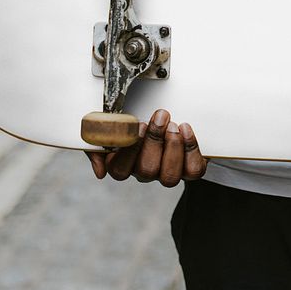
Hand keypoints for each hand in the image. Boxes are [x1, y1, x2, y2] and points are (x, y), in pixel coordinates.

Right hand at [85, 109, 206, 186]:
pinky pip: (193, 170)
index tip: (137, 124)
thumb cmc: (132, 118)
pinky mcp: (189, 169)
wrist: (161, 113)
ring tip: (173, 124)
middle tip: (160, 116)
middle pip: (146, 171)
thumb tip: (100, 172)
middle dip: (154, 141)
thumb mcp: (108, 123)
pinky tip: (185, 129)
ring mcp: (166, 172)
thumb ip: (97, 143)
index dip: (130, 150)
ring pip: (169, 176)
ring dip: (173, 147)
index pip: (120, 170)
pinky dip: (191, 149)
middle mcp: (144, 172)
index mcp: (121, 164)